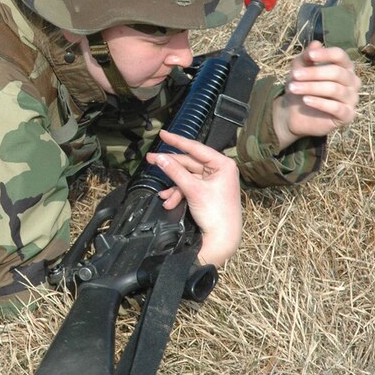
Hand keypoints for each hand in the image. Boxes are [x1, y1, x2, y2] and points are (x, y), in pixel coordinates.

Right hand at [145, 130, 241, 266]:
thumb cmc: (215, 213)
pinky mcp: (208, 192)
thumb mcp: (192, 190)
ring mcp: (214, 181)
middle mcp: (220, 170)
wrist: (223, 240)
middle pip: (189, 163)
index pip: (195, 148)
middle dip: (170, 167)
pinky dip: (179, 193)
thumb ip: (175, 171)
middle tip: (150, 160)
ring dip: (174, 186)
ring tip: (162, 194)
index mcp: (222, 164)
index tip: (162, 134)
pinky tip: (169, 202)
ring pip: (187, 177)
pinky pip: (189, 187)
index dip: (177, 140)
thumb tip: (159, 158)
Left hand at [273, 40, 360, 147]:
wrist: (295, 113)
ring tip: (293, 88)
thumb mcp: (299, 69)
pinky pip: (337, 107)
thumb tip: (316, 44)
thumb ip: (307, 57)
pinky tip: (306, 100)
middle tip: (294, 76)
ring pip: (335, 89)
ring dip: (311, 88)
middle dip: (313, 73)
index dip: (326, 54)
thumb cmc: (301, 86)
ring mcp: (352, 98)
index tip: (309, 56)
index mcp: (344, 66)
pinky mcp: (348, 115)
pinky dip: (320, 103)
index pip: (340, 55)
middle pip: (337, 72)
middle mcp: (352, 81)